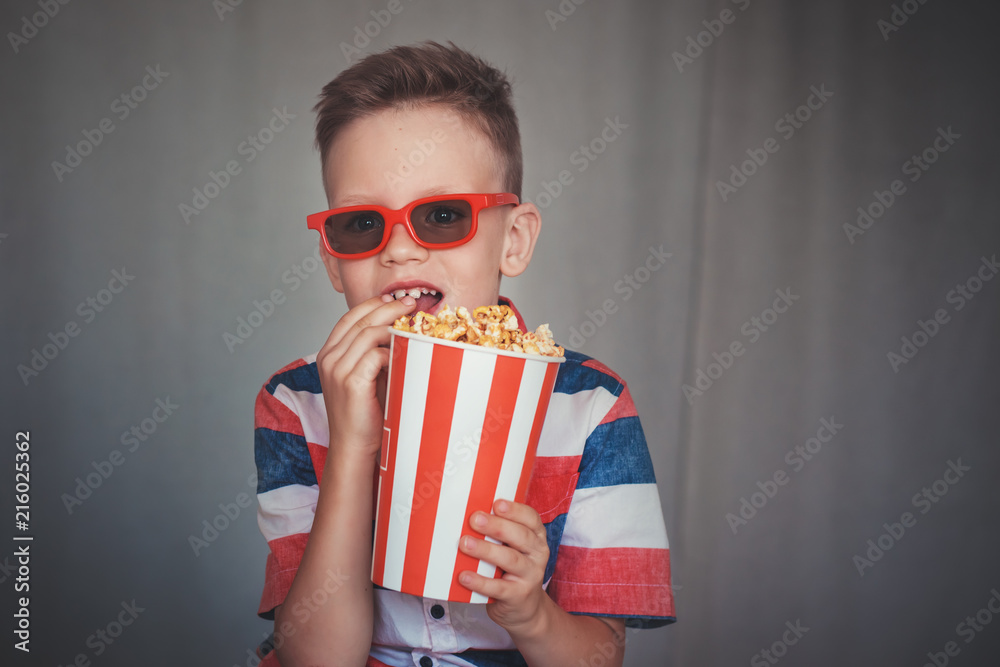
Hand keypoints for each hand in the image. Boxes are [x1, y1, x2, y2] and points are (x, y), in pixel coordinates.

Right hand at [316, 294, 414, 457]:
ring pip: (369, 333)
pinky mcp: (351, 382)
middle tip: (411, 303)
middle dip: (389, 307)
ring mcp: (337, 369)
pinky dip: (393, 350)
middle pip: (361, 320)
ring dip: (394, 325)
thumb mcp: (365, 375)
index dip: (373, 304)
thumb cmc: (364, 412)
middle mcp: (328, 358)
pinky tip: (406, 351)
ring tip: (413, 323)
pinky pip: (375, 355)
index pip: (350, 317)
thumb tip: (399, 330)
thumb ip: (373, 353)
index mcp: (328, 353)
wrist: (353, 446)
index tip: (395, 298)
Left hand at [458, 499, 549, 632]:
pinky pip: (498, 588)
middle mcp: (537, 554)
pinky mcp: (518, 596)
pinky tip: (463, 576)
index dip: (515, 510)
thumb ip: (499, 532)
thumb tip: (464, 513)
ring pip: (510, 559)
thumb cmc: (511, 570)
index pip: (531, 518)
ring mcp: (530, 576)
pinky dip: (479, 582)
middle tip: (474, 519)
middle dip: (497, 526)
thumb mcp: (513, 548)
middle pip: (521, 536)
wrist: (525, 610)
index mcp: (536, 537)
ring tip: (464, 543)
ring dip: (486, 550)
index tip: (496, 503)